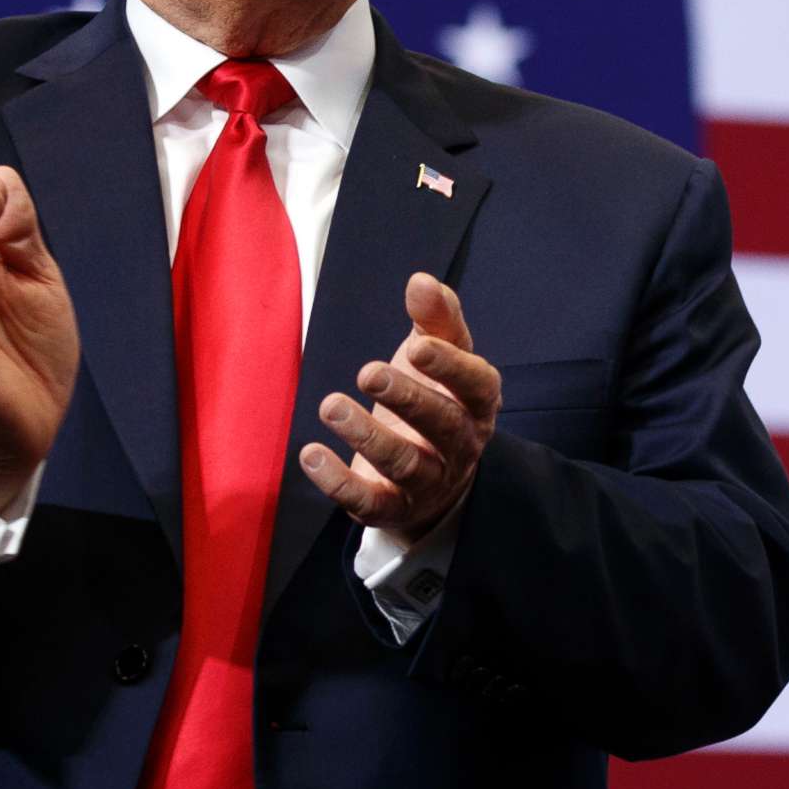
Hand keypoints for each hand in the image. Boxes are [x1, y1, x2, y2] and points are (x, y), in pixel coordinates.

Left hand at [301, 272, 499, 545]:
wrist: (434, 479)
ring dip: (367, 436)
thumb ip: (436, 319)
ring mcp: (428, 481)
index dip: (450, 368)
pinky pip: (370, 502)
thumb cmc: (435, 400)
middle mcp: (460, 445)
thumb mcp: (438, 357)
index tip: (417, 346)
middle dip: (406, 398)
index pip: (475, 384)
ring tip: (330, 405)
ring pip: (404, 464)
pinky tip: (311, 455)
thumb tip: (421, 280)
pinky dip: (339, 482)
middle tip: (367, 372)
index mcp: (477, 403)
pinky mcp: (393, 508)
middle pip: (441, 425)